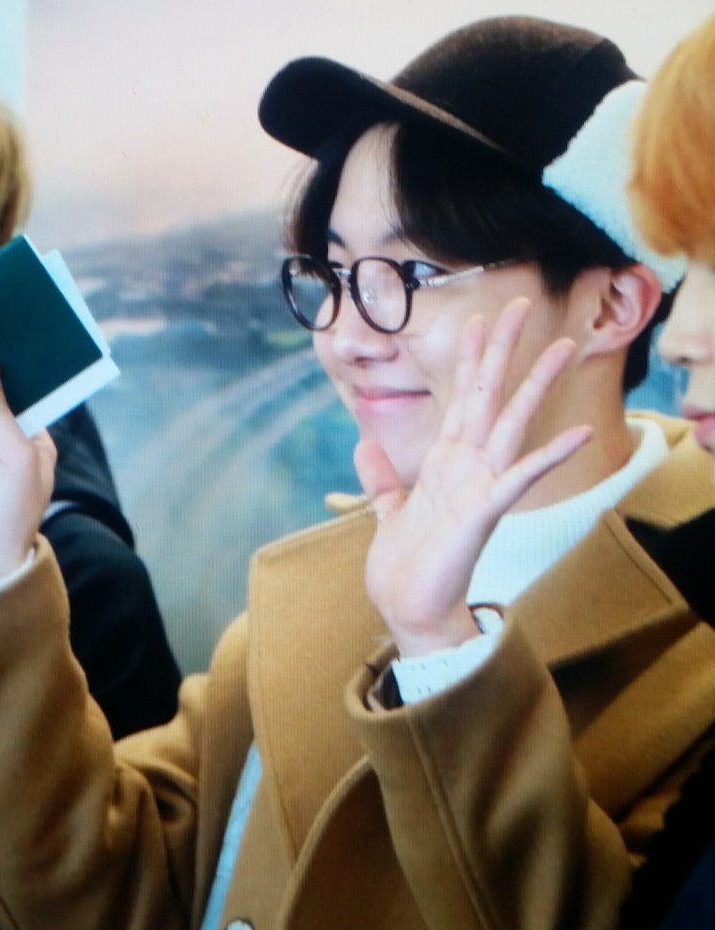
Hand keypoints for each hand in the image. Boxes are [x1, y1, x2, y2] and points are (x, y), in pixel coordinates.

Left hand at [354, 296, 591, 657]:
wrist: (409, 612)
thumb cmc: (405, 569)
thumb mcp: (387, 512)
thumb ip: (381, 478)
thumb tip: (364, 444)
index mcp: (445, 466)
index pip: (461, 401)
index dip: (468, 361)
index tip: (477, 321)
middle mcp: (467, 469)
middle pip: (488, 398)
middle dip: (500, 352)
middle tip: (517, 304)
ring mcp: (479, 488)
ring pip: (511, 424)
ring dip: (535, 385)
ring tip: (565, 347)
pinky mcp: (482, 513)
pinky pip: (519, 477)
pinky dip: (548, 455)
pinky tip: (578, 432)